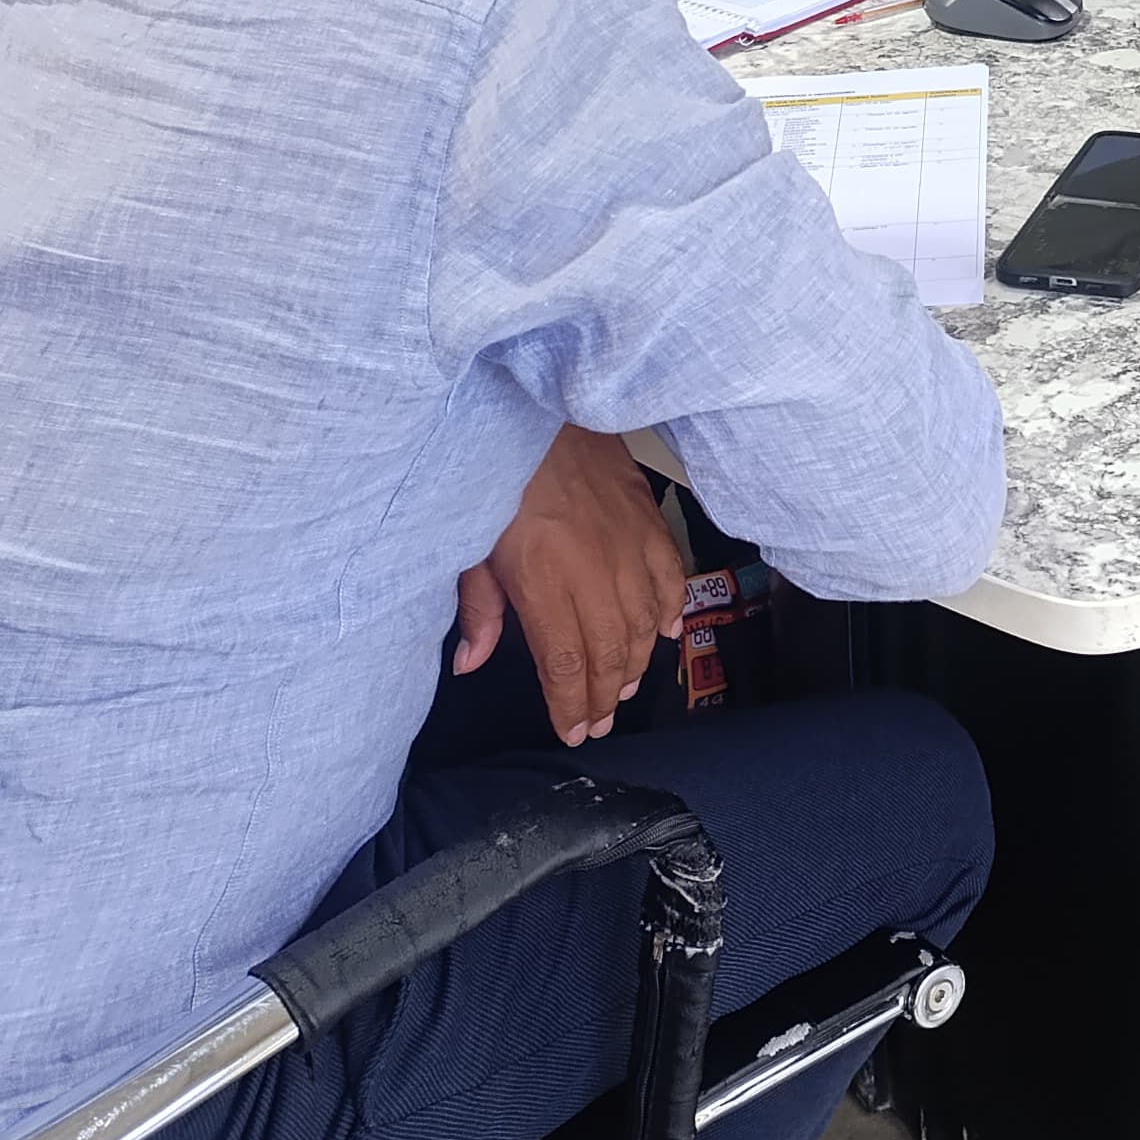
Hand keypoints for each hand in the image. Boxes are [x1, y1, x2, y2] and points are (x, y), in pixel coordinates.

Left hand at [455, 427, 686, 746]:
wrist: (532, 407)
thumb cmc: (493, 476)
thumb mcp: (466, 544)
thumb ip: (478, 606)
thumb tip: (471, 663)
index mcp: (543, 576)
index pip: (565, 659)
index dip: (571, 703)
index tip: (573, 732)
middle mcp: (593, 567)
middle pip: (609, 650)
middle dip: (603, 695)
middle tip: (598, 723)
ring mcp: (627, 543)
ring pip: (645, 621)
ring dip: (636, 661)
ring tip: (621, 688)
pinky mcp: (647, 519)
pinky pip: (671, 575)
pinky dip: (673, 609)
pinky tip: (668, 633)